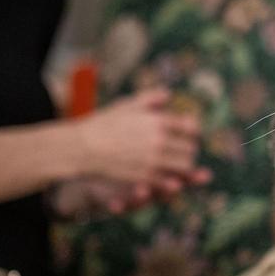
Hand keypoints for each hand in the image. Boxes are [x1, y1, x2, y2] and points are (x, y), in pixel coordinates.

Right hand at [72, 88, 211, 192]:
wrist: (82, 148)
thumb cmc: (103, 124)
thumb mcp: (127, 105)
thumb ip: (150, 98)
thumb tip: (168, 94)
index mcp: (157, 120)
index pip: (190, 127)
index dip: (192, 132)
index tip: (188, 135)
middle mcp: (158, 139)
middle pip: (190, 148)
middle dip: (188, 150)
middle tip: (182, 152)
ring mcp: (152, 159)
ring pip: (184, 166)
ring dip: (183, 166)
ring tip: (176, 165)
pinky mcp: (144, 176)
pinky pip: (169, 181)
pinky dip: (172, 181)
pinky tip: (167, 178)